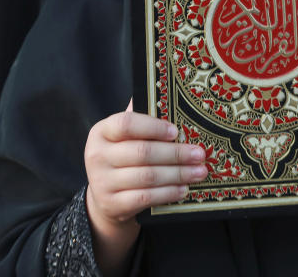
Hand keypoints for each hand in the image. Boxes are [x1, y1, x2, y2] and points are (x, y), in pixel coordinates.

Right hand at [84, 100, 205, 274]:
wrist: (105, 198)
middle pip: (142, 152)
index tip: (176, 131)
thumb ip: (142, 119)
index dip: (153, 126)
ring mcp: (102, 182)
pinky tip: (184, 189)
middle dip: (175, 153)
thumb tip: (168, 93)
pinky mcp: (112, 204)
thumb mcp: (125, 137)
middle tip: (200, 154)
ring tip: (199, 171)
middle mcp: (97, 155)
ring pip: (147, 177)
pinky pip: (145, 197)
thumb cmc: (123, 157)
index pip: (125, 124)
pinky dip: (168, 193)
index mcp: (102, 131)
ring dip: (178, 174)